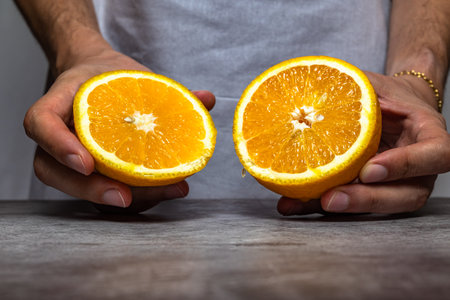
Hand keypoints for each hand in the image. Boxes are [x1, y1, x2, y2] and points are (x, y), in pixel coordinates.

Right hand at [24, 49, 214, 212]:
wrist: (102, 82)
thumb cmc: (111, 78)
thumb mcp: (132, 74)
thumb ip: (168, 90)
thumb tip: (207, 98)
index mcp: (57, 105)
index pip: (40, 124)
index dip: (59, 146)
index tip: (88, 162)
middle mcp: (56, 137)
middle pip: (54, 172)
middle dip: (91, 190)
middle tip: (125, 196)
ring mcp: (69, 159)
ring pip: (81, 190)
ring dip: (123, 199)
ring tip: (169, 190)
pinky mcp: (92, 173)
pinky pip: (104, 191)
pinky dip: (138, 196)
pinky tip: (172, 188)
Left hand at [278, 71, 449, 214]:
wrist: (393, 109)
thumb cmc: (388, 95)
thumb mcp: (377, 85)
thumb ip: (359, 89)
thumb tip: (313, 91)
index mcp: (430, 137)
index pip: (435, 155)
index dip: (405, 165)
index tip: (369, 169)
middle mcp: (420, 170)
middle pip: (406, 196)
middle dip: (366, 200)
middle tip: (332, 198)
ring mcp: (398, 186)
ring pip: (378, 209)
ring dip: (339, 209)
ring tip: (302, 204)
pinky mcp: (372, 193)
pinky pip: (352, 204)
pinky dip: (320, 206)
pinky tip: (291, 203)